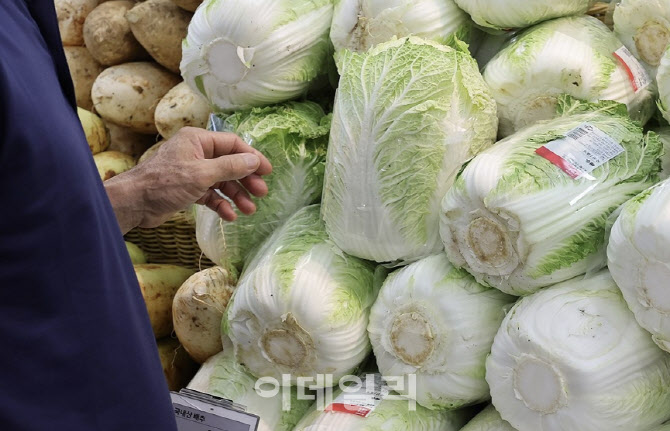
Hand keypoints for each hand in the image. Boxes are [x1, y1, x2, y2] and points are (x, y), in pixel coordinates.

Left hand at [104, 127, 271, 233]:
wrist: (135, 203)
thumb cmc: (165, 183)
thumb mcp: (202, 174)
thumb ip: (230, 166)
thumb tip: (254, 160)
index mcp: (198, 140)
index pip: (232, 144)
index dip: (252, 157)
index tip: (267, 171)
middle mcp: (196, 153)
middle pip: (229, 164)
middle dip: (246, 180)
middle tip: (261, 193)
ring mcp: (192, 172)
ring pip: (221, 181)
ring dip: (236, 195)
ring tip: (249, 210)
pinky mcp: (187, 189)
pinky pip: (210, 194)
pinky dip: (221, 204)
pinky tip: (230, 216)